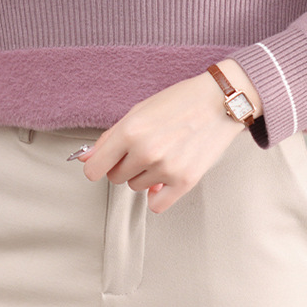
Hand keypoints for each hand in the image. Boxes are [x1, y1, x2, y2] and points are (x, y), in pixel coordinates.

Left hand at [76, 60, 258, 212]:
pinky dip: (158, 194)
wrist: (220, 102)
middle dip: (126, 166)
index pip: (95, 169)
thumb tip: (86, 157)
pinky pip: (156, 205)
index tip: (106, 163)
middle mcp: (146, 151)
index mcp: (130, 130)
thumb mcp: (139, 111)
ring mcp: (166, 168)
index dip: (99, 166)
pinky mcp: (185, 181)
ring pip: (136, 188)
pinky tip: (165, 178)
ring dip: (145, 176)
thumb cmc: (181, 101)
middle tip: (144, 149)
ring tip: (163, 154)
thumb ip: (110, 137)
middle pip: (116, 178)